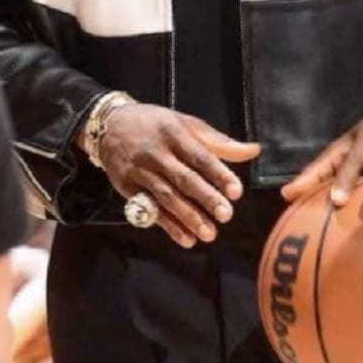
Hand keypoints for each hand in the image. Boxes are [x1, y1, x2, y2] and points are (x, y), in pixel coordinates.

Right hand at [94, 104, 259, 247]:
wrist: (109, 125)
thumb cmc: (155, 124)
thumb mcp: (185, 124)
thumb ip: (218, 141)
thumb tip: (254, 150)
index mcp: (173, 132)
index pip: (199, 155)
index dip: (218, 174)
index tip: (237, 191)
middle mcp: (155, 151)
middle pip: (183, 178)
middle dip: (206, 198)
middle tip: (226, 216)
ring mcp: (139, 170)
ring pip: (167, 197)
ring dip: (189, 217)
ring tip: (210, 234)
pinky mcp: (127, 187)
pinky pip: (150, 209)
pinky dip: (168, 225)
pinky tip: (185, 238)